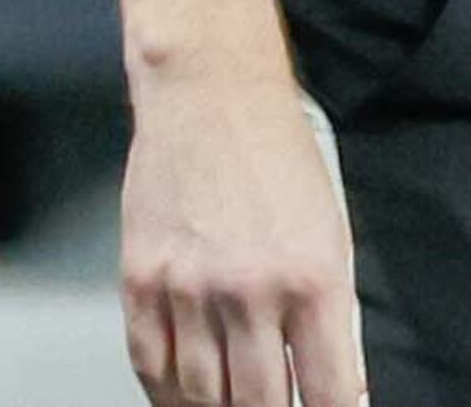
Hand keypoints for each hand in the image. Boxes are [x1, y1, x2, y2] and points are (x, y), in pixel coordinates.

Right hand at [118, 69, 365, 406]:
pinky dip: (167, 393)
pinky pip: (150, 365)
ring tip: (231, 406)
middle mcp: (249, 290)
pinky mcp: (140, 281)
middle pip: (257, 403)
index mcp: (312, 277)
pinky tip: (183, 396)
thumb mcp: (331, 230)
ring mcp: (188, 289)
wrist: (212, 96)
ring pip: (199, 395)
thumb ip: (328, 309)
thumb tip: (331, 379)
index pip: (326, 388)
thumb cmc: (279, 156)